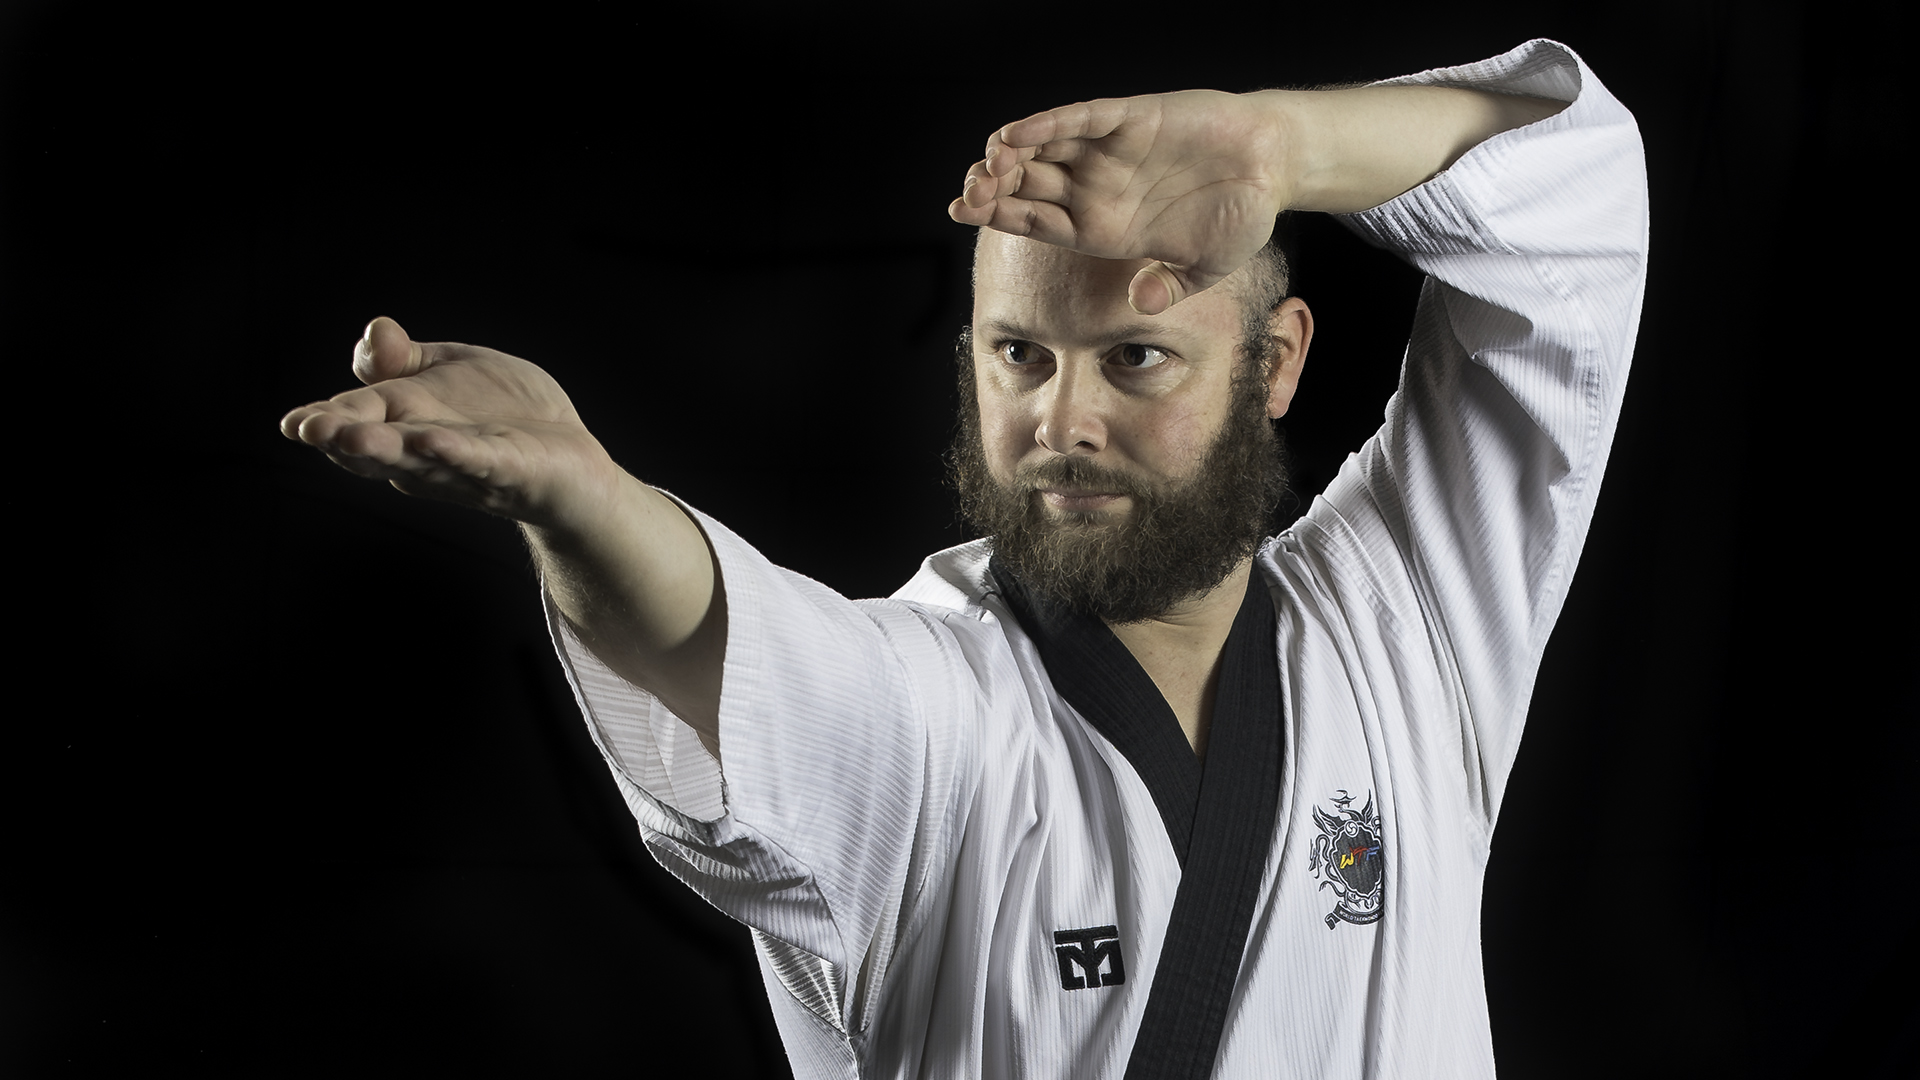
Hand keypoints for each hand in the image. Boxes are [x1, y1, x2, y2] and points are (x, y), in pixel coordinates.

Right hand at [279, 317, 618, 529]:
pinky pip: (480, 461)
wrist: (570, 458)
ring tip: (354, 439)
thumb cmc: (504, 413)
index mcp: (404, 421)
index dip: (324, 422)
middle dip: (344, 439)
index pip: (357, 421)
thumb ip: (404, 356)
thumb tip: (372, 331)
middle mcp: (426, 449)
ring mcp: (466, 464)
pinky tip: (431, 441)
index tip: (293, 424)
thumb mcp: (449, 368)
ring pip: (421, 458)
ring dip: (388, 449)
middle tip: (310, 431)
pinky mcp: (511, 469)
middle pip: (378, 446)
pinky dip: (457, 452)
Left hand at [948, 90, 1291, 313]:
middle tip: (969, 193)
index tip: (960, 214)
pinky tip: (1017, 133)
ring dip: (1011, 155)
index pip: (1035, 220)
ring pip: (1044, 148)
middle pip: (1027, 183)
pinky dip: (1048, 124)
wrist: (1275, 166)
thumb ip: (1172, 284)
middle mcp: (1098, 187)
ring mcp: (1111, 151)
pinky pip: (1081, 118)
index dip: (995, 216)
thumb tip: (1144, 302)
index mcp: (1104, 227)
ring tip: (986, 165)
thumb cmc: (1239, 216)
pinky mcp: (1132, 119)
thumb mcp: (1206, 266)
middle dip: (993, 186)